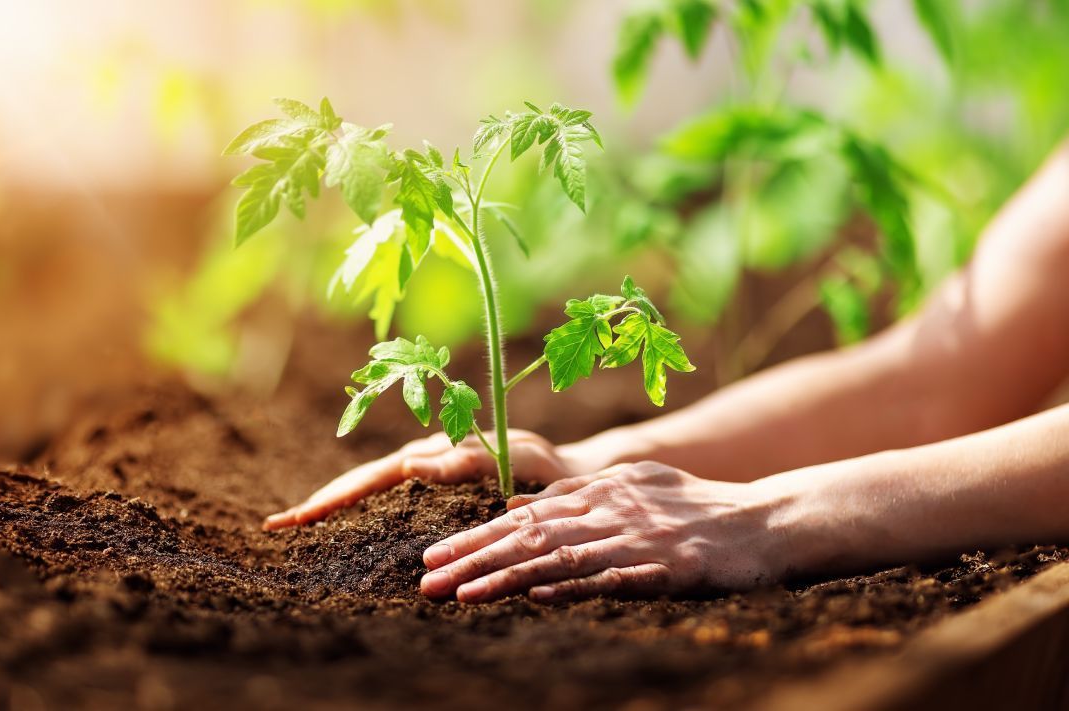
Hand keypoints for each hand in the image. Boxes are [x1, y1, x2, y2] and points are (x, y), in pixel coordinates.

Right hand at [264, 430, 589, 530]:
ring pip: (369, 489)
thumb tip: (410, 466)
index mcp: (433, 454)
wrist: (571, 472)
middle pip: (359, 483)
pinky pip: (387, 500)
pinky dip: (360, 510)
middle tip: (277, 524)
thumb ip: (464, 460)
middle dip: (319, 502)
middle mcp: (424, 460)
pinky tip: (344, 526)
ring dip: (333, 505)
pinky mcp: (435, 487)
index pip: (370, 479)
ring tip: (297, 524)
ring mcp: (427, 473)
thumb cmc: (549, 467)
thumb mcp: (513, 457)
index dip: (331, 498)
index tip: (294, 516)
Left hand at [418, 462, 788, 602]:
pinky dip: (571, 585)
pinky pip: (612, 577)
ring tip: (461, 594)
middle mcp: (610, 509)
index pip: (521, 517)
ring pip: (558, 556)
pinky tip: (537, 595)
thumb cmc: (700, 510)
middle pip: (527, 535)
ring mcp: (637, 537)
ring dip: (504, 577)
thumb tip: (516, 509)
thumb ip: (576, 499)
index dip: (473, 538)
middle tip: (426, 578)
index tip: (432, 558)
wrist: (772, 521)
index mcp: (599, 491)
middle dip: (472, 558)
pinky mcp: (667, 567)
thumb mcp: (633, 490)